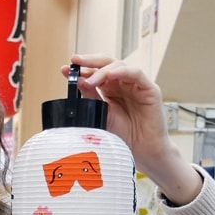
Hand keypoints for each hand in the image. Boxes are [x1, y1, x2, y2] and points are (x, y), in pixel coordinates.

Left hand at [64, 55, 201, 204]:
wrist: (143, 153)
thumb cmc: (125, 136)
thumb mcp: (101, 115)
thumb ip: (91, 98)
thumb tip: (77, 82)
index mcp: (110, 89)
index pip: (95, 72)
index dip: (81, 69)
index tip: (65, 70)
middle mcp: (123, 84)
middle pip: (106, 64)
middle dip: (89, 61)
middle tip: (75, 62)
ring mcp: (136, 85)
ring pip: (119, 66)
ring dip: (102, 71)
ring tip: (90, 80)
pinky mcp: (149, 89)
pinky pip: (136, 74)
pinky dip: (122, 72)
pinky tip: (109, 76)